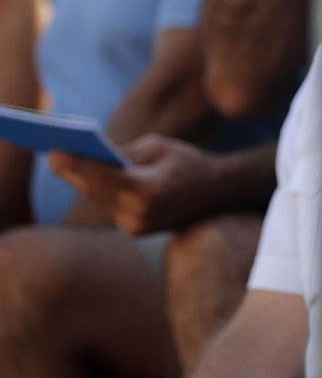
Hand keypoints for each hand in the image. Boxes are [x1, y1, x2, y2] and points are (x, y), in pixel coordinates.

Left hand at [52, 135, 218, 234]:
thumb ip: (124, 153)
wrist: (216, 195)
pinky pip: (107, 205)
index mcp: (151, 192)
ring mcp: (136, 227)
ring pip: (99, 199)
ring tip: (58, 158)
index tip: (55, 150)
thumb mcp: (158, 147)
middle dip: (73, 170)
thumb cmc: (187, 162)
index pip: (106, 176)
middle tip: (51, 151)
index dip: (78, 163)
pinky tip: (77, 173)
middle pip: (96, 190)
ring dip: (80, 179)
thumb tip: (88, 156)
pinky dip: (96, 188)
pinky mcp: (132, 230)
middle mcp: (141, 215)